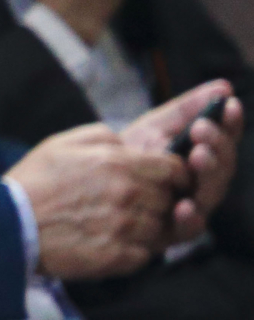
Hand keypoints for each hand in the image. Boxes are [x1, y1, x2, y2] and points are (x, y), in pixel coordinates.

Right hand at [7, 124, 187, 278]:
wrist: (6, 225)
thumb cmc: (32, 182)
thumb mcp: (62, 143)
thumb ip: (104, 136)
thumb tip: (128, 144)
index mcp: (119, 163)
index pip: (174, 168)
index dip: (172, 175)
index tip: (161, 181)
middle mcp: (129, 195)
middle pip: (170, 199)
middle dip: (157, 200)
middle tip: (131, 204)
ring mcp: (125, 228)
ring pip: (161, 228)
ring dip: (146, 227)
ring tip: (117, 225)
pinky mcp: (117, 257)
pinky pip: (145, 255)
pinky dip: (133, 250)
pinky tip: (108, 242)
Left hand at [120, 81, 240, 245]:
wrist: (87, 190)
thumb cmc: (126, 156)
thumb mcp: (153, 129)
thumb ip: (185, 109)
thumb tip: (224, 86)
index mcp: (202, 157)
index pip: (226, 140)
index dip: (231, 123)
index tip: (230, 104)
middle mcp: (202, 184)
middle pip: (223, 167)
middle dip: (217, 147)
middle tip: (202, 129)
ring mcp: (191, 208)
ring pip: (210, 195)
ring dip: (208, 175)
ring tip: (198, 156)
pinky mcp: (172, 233)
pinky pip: (188, 229)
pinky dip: (189, 217)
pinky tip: (183, 205)